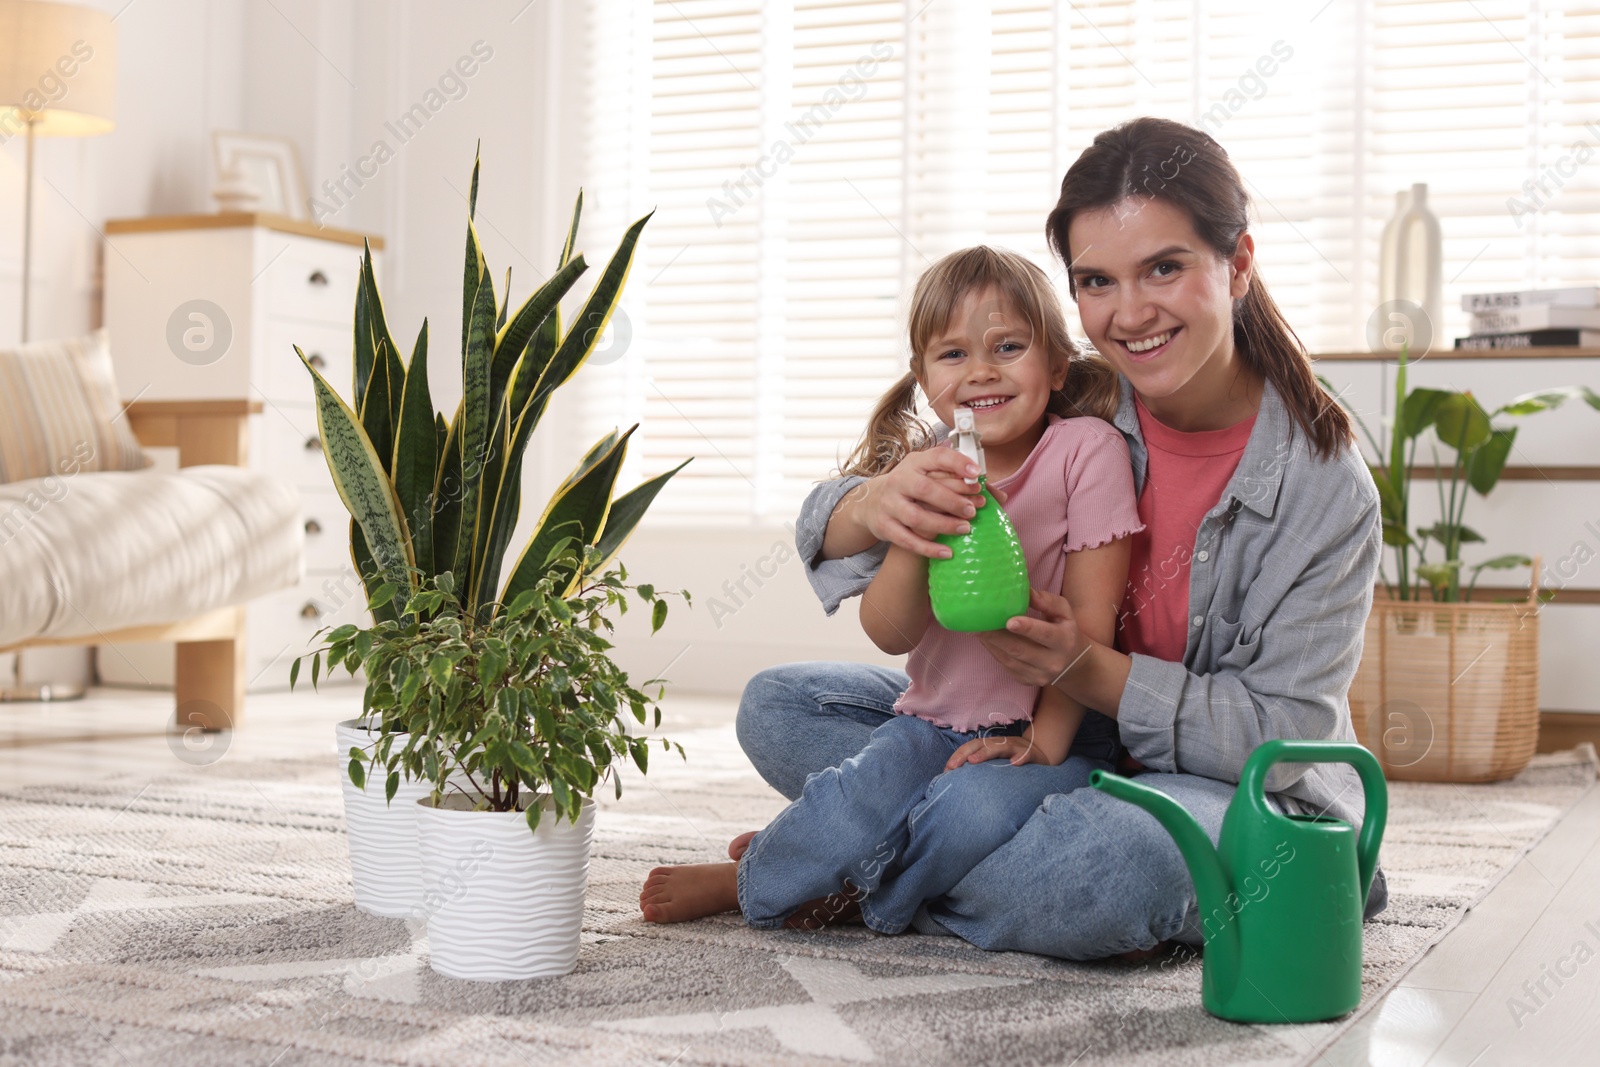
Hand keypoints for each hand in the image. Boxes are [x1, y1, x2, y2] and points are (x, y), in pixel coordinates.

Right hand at [852, 445, 1008, 559]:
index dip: (957, 463)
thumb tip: (995, 490)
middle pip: (925, 489)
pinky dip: (929, 548)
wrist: (871, 502)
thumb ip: (956, 479)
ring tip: (966, 529)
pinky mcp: (884, 526)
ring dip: (943, 524)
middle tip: (975, 509)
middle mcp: (898, 481)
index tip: (978, 473)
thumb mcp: (927, 474)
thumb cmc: (911, 487)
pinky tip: (948, 553)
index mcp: (914, 463)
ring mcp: (889, 504)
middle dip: (952, 499)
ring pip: (916, 517)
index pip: (936, 457)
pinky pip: (908, 540)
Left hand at [944, 732, 1059, 769]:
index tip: (947, 769)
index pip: (971, 746)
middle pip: (981, 744)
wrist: (1044, 754)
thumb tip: (959, 777)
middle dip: (965, 753)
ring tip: (973, 761)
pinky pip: (1027, 754)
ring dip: (986, 753)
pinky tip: (1015, 763)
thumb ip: (982, 766)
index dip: (958, 755)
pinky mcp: (1033, 754)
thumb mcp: (997, 762)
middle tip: (953, 766)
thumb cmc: (1014, 760)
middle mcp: (1002, 743)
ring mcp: (1017, 747)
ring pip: (1001, 746)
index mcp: (991, 745)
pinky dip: (1021, 757)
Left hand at [976, 587, 1088, 688]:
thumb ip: (1048, 602)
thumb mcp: (1065, 612)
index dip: (1027, 628)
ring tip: (975, 627)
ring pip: (1009, 659)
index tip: (1009, 621)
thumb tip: (1027, 592)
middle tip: (978, 622)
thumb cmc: (1065, 630)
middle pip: (1020, 649)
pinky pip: (1005, 665)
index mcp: (1065, 641)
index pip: (1045, 635)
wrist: (1073, 665)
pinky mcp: (1026, 680)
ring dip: (990, 643)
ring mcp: (1038, 675)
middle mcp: (1052, 662)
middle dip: (996, 635)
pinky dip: (992, 650)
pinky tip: (984, 638)